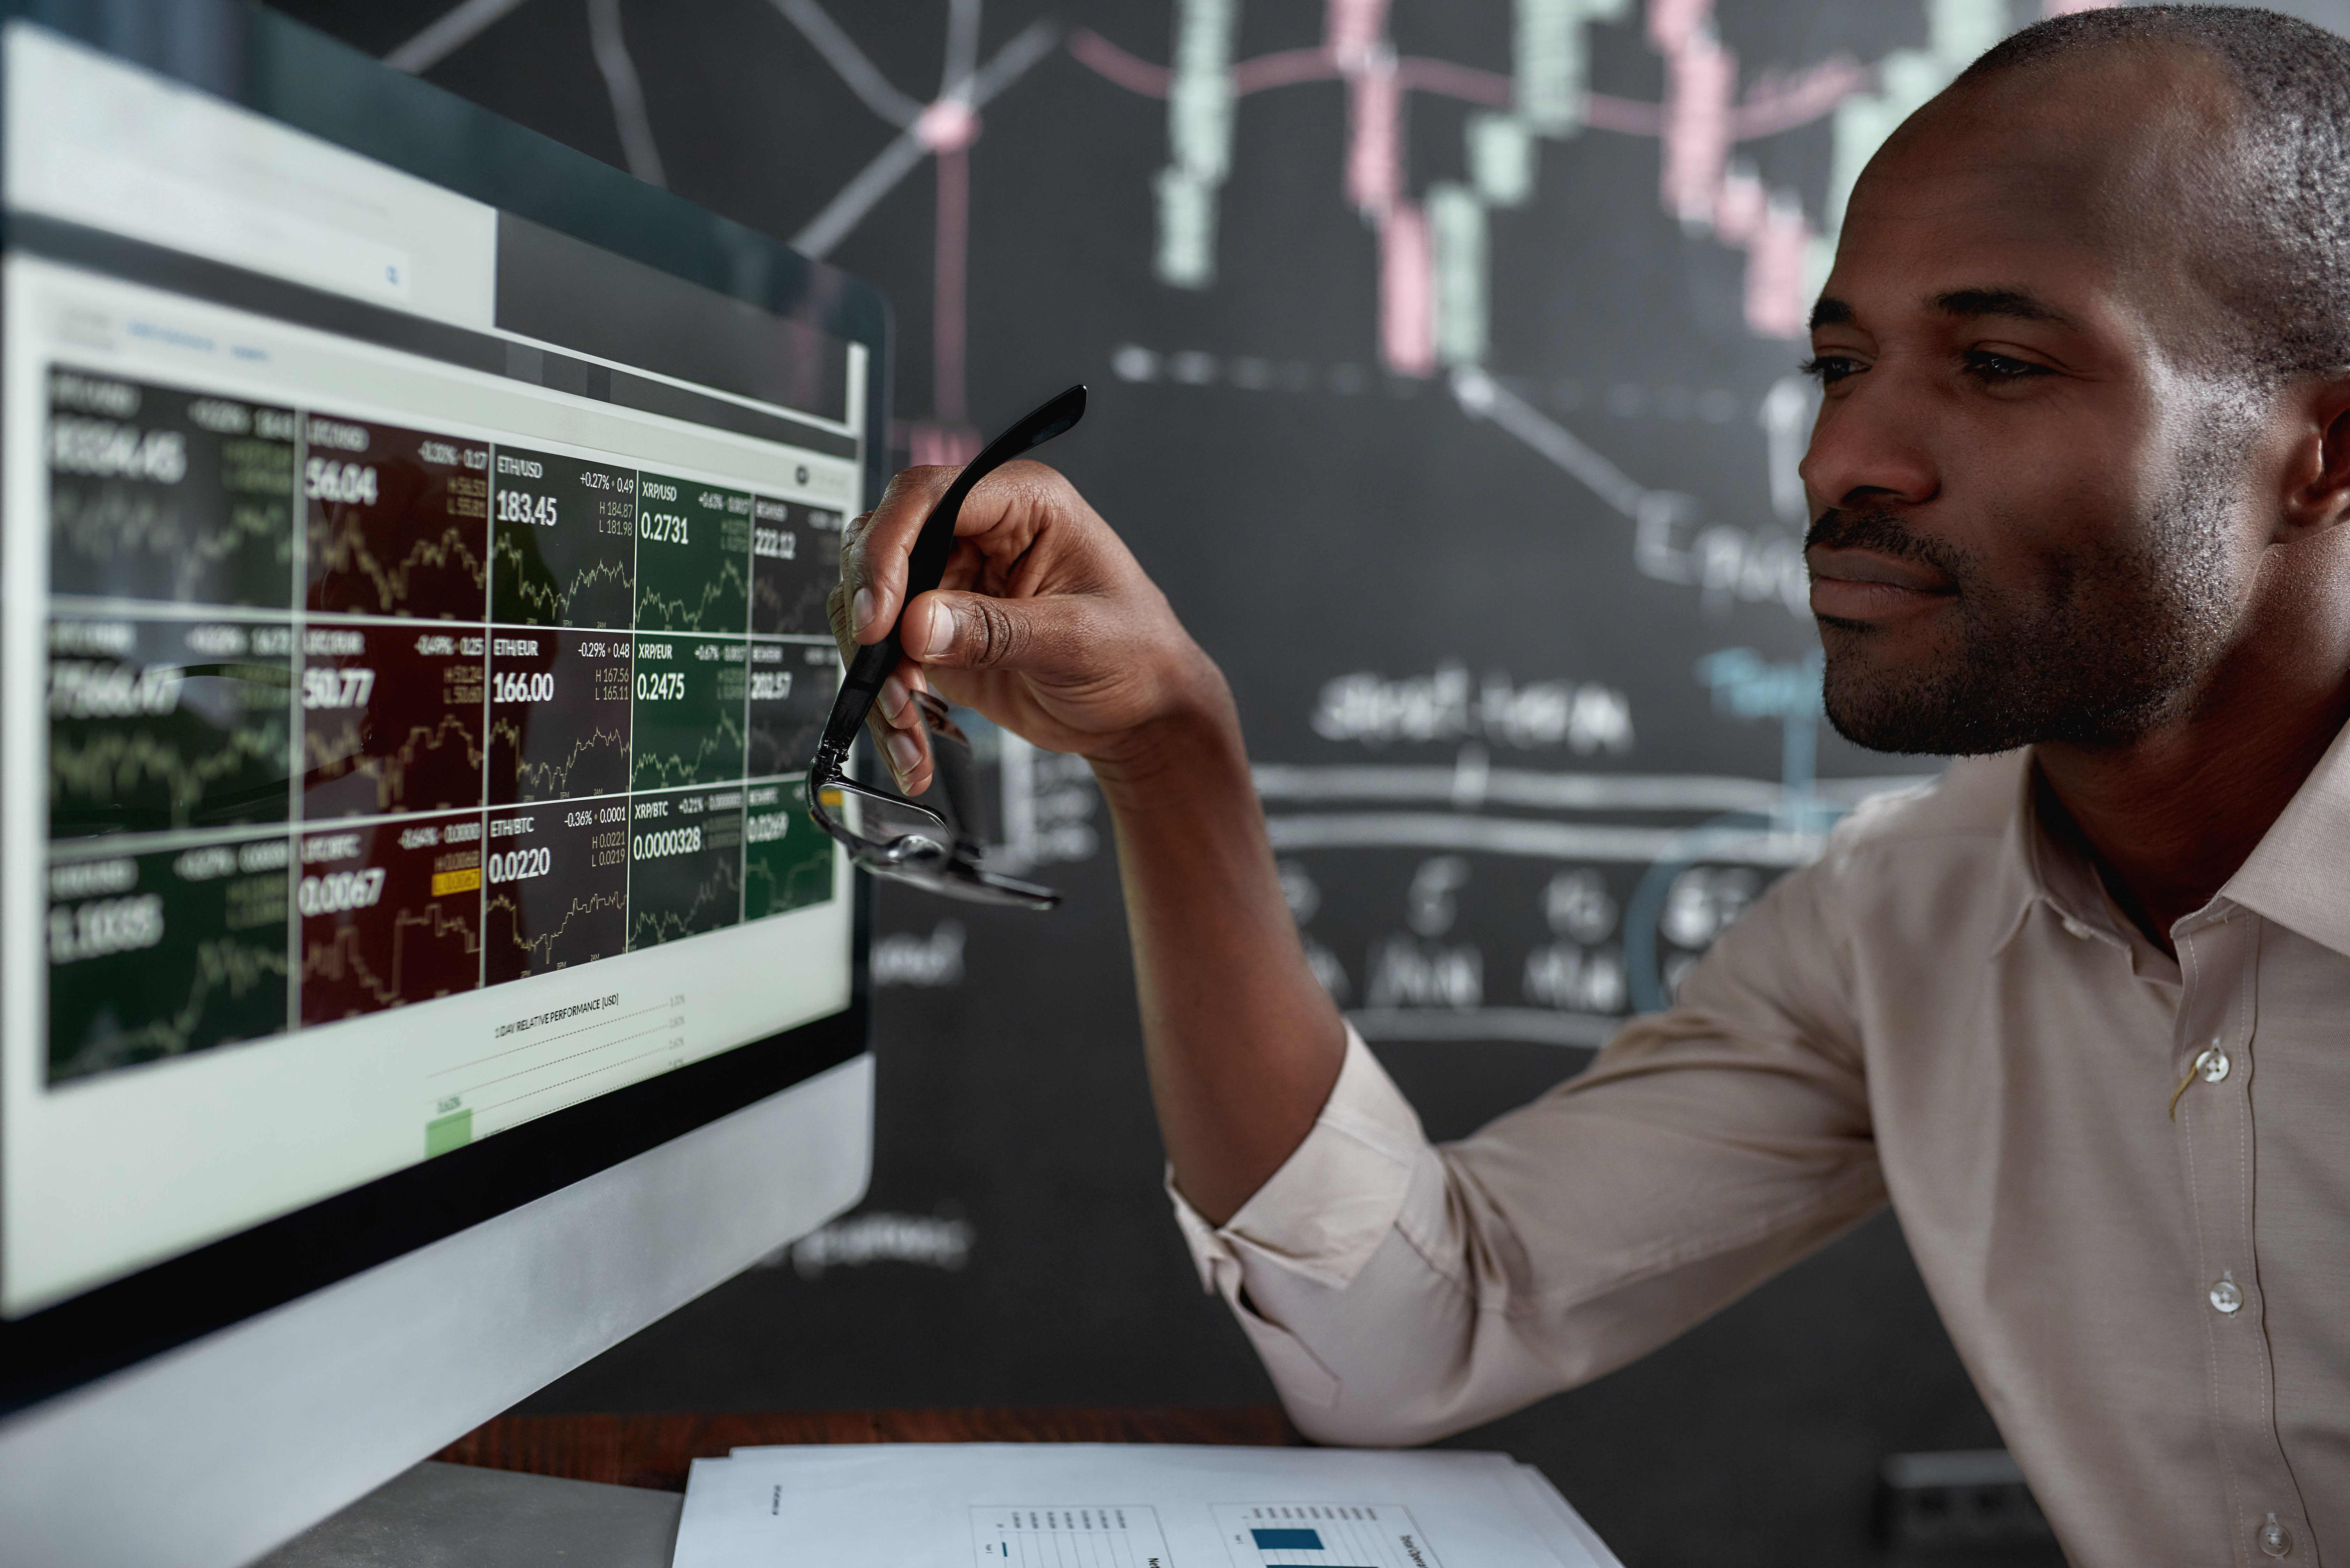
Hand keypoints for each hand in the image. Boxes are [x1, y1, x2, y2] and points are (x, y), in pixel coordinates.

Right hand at [829, 459, 1222, 794]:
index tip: (881, 617)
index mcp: (1022, 504)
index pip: (926, 496)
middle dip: (871, 615)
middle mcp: (976, 534)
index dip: (888, 549)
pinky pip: (882, 654)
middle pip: (880, 544)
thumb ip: (996, 630)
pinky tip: (909, 741)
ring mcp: (950, 582)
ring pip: (867, 603)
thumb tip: (918, 624)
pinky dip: (885, 700)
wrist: (1141, 713)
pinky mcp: (934, 632)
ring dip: (875, 669)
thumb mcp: (1077, 640)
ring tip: (907, 723)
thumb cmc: (1137, 656)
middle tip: (892, 677)